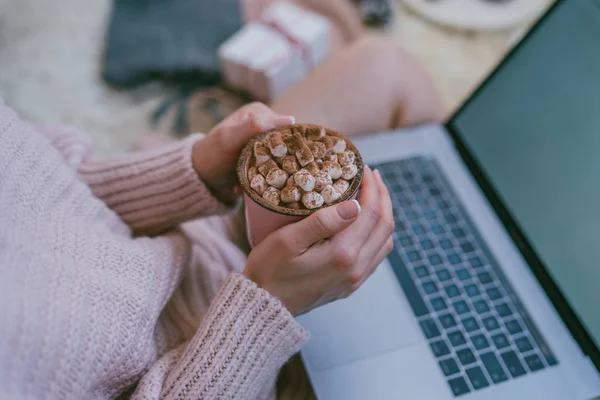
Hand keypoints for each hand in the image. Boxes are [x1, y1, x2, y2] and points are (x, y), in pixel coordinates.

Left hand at [192, 102, 294, 202]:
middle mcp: (264, 125)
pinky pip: (273, 168)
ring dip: (270, 172)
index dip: (286, 145)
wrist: (200, 176)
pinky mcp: (263, 158)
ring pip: (281, 158)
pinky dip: (265, 177)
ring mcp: (264, 142)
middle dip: (277, 161)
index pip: (285, 128)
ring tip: (255, 178)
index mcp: (259, 112)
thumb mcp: (231, 139)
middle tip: (264, 173)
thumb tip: (290, 118)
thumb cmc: (212, 154)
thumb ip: (255, 126)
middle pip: (285, 144)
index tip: (277, 161)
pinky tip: (253, 182)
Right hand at [243, 167, 394, 315]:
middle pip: (384, 226)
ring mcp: (355, 279)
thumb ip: (322, 222)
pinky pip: (376, 256)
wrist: (264, 306)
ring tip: (373, 195)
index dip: (372, 187)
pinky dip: (378, 234)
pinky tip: (366, 223)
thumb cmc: (269, 270)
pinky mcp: (350, 285)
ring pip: (385, 241)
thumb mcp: (287, 240)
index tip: (364, 168)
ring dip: (383, 215)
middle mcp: (356, 269)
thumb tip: (354, 205)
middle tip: (373, 176)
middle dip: (382, 196)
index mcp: (342, 254)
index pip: (370, 212)